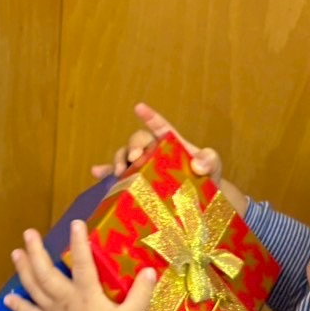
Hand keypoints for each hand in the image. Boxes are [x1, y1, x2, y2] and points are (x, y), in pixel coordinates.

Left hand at [5, 220, 156, 310]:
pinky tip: (7, 299)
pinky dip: (18, 307)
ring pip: (34, 289)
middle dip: (37, 251)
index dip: (79, 242)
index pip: (83, 263)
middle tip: (28, 233)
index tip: (75, 223)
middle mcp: (66, 300)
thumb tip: (150, 271)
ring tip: (16, 253)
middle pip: (46, 273)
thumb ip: (141, 293)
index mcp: (87, 295)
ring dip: (24, 270)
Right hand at [91, 101, 247, 216]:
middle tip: (134, 157)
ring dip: (118, 160)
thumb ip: (210, 160)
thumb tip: (198, 164)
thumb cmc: (206, 178)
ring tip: (119, 172)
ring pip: (124, 156)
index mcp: (170, 143)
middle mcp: (152, 152)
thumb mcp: (213, 166)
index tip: (139, 107)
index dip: (150, 117)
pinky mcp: (133, 183)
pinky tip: (97, 173)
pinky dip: (105, 172)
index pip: (160, 126)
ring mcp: (141, 167)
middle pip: (137, 142)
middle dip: (133, 146)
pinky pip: (116, 176)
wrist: (200, 203)